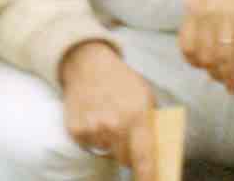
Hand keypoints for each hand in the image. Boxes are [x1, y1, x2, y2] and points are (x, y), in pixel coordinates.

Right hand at [58, 40, 157, 169]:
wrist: (87, 64)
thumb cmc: (121, 80)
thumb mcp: (145, 96)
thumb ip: (152, 124)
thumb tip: (157, 154)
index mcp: (136, 116)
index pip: (144, 158)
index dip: (149, 177)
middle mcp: (113, 126)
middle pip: (126, 160)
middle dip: (131, 154)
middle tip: (129, 138)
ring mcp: (92, 129)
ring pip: (108, 153)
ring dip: (112, 144)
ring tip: (110, 122)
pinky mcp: (76, 130)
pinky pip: (91, 146)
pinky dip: (95, 138)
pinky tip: (96, 119)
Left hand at [179, 0, 233, 94]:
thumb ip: (198, 13)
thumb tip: (195, 37)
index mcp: (194, 7)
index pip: (186, 46)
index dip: (194, 62)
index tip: (204, 67)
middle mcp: (208, 14)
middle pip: (205, 56)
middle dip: (213, 72)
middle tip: (222, 79)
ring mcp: (229, 17)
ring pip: (224, 57)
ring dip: (228, 77)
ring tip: (233, 87)